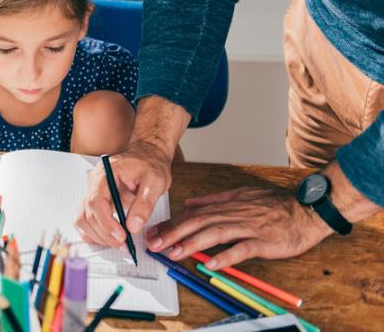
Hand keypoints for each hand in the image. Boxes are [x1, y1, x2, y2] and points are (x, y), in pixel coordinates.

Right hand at [76, 139, 173, 246]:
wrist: (147, 155)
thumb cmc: (150, 165)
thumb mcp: (155, 182)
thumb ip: (144, 204)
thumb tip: (133, 226)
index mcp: (105, 173)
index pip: (96, 200)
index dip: (106, 222)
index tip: (121, 236)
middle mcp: (93, 182)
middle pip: (88, 213)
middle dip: (104, 233)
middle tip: (124, 245)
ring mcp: (91, 191)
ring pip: (83, 218)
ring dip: (98, 235)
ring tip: (118, 244)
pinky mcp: (94, 200)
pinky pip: (85, 218)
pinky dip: (93, 232)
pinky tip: (106, 239)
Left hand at [146, 187, 333, 269]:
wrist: (307, 209)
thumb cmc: (275, 205)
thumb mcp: (241, 195)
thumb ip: (214, 200)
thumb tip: (190, 203)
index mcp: (226, 205)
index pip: (192, 215)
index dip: (171, 223)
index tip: (153, 232)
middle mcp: (233, 214)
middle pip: (198, 223)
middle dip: (173, 233)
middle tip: (154, 244)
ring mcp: (248, 227)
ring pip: (215, 234)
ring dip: (192, 243)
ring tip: (174, 253)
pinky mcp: (263, 241)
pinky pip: (242, 249)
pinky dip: (226, 257)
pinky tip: (211, 264)